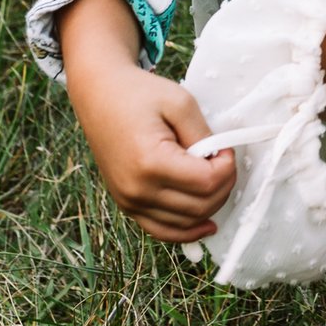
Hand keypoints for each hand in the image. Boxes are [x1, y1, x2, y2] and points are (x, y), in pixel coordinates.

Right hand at [59, 0, 235, 242]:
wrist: (99, 95)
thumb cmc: (139, 94)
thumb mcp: (180, 103)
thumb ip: (204, 136)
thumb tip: (220, 161)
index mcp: (150, 163)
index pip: (207, 182)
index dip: (227, 167)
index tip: (226, 147)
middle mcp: (137, 190)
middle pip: (200, 207)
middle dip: (223, 186)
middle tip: (224, 161)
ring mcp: (129, 201)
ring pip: (185, 224)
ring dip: (210, 207)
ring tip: (217, 182)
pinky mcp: (127, 205)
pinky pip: (162, 230)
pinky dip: (187, 230)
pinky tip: (207, 224)